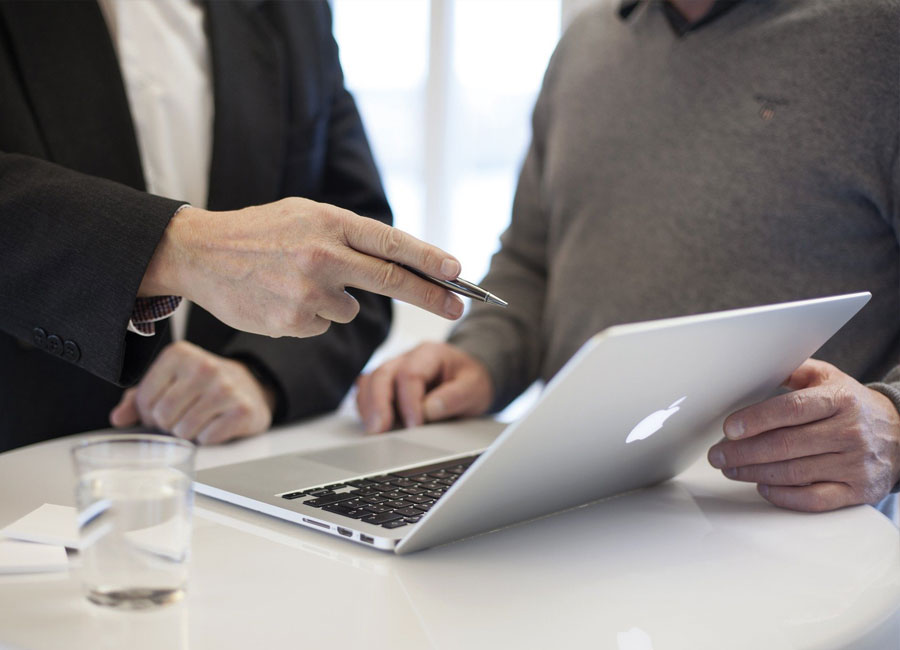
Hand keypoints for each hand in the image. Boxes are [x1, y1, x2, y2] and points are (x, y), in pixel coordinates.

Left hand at [109, 341, 274, 444]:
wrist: (250, 386)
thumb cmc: (202, 386)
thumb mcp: (170, 382)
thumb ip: (138, 398)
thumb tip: (118, 419)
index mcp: (179, 354)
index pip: (144, 399)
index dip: (149, 413)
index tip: (163, 409)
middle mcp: (204, 367)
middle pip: (163, 416)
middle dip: (168, 425)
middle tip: (182, 417)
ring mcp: (226, 388)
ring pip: (184, 430)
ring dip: (188, 434)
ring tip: (199, 420)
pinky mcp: (242, 410)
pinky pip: (208, 438)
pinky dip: (208, 438)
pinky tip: (216, 424)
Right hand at [140, 198, 464, 337]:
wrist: (200, 253)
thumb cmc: (259, 232)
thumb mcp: (305, 215)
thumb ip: (348, 235)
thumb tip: (397, 261)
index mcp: (329, 222)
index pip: (392, 243)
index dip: (430, 260)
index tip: (458, 272)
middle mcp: (323, 256)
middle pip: (392, 281)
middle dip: (432, 296)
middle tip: (458, 306)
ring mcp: (308, 292)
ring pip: (350, 308)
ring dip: (337, 300)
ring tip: (296, 281)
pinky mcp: (293, 322)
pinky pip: (323, 324)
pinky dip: (311, 315)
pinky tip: (282, 297)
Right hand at [356, 342, 493, 433]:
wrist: (468, 379)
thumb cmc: (470, 381)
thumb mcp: (475, 388)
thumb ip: (454, 397)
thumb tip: (428, 410)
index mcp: (430, 353)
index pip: (410, 374)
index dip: (409, 402)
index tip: (415, 426)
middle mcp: (406, 358)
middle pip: (382, 375)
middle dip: (378, 404)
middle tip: (379, 430)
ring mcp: (393, 370)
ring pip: (369, 382)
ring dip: (368, 407)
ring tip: (374, 431)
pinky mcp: (386, 385)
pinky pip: (366, 392)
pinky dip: (366, 408)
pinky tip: (373, 425)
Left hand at [707, 358, 899, 510]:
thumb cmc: (853, 405)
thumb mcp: (828, 378)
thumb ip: (793, 372)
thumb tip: (753, 367)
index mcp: (839, 400)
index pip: (791, 410)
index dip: (756, 420)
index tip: (729, 428)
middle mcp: (849, 432)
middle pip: (786, 445)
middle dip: (743, 451)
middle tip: (717, 454)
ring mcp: (855, 464)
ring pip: (795, 473)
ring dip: (754, 472)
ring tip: (730, 468)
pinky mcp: (858, 491)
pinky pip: (814, 499)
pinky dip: (784, 496)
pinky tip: (762, 487)